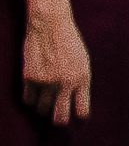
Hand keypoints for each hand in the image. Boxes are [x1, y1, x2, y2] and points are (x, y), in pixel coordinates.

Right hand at [23, 11, 89, 125]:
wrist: (51, 25)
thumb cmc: (69, 42)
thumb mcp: (83, 63)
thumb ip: (80, 82)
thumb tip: (74, 102)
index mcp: (82, 80)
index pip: (82, 111)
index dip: (79, 117)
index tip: (76, 117)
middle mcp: (64, 84)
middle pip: (60, 117)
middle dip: (59, 120)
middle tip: (58, 119)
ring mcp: (46, 82)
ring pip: (42, 109)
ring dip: (43, 108)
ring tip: (45, 104)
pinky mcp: (29, 78)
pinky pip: (28, 100)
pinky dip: (31, 100)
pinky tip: (34, 95)